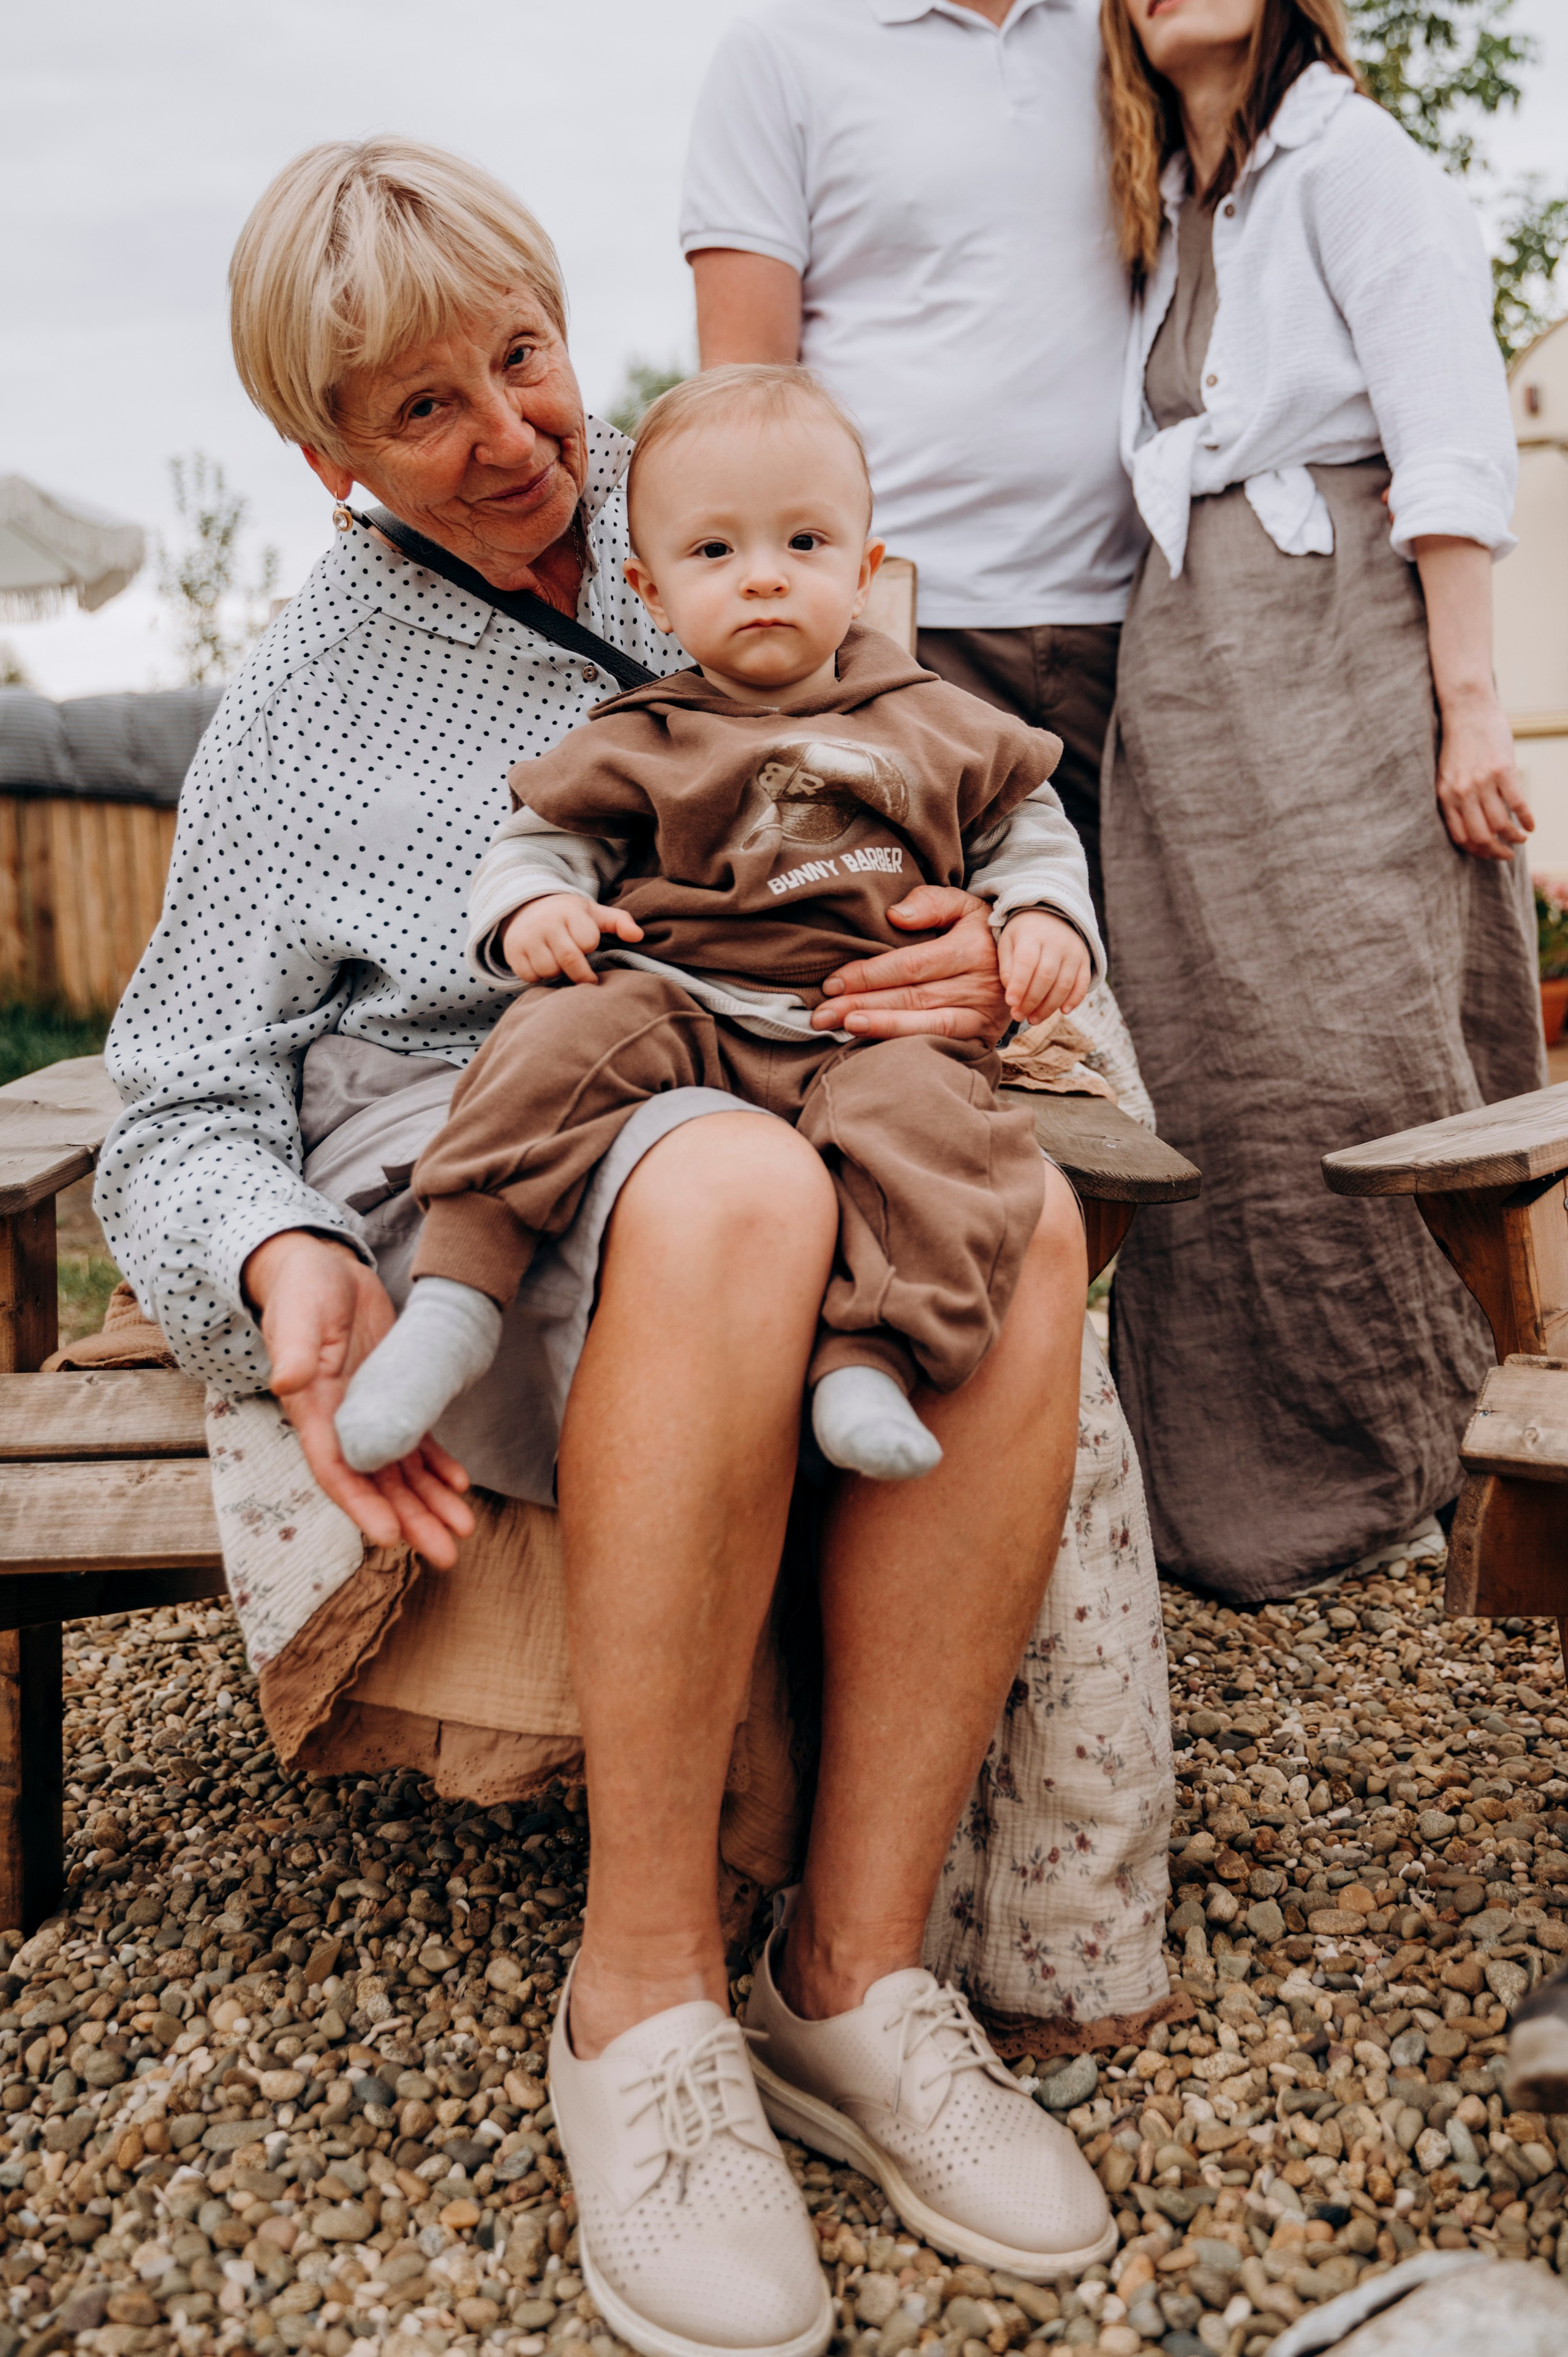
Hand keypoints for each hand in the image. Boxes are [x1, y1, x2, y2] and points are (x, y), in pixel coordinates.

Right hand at [242, 1229, 475, 1568]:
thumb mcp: (297, 1313)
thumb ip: (293, 1348)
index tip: (389, 1536)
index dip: (361, 1504)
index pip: (336, 1470)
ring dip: (430, 1503)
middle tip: (446, 1555)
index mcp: (312, 1411)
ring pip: (401, 1472)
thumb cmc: (303, 1290)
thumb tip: (285, 1381)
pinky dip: (437, 1466)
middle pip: (376, 1483)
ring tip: (463, 1531)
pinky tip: (459, 1485)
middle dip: (410, 1520)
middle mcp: (341, 1423)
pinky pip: (417, 1442)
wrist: (321, 1269)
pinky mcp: (393, 1397)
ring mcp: (369, 1413)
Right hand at [501, 893, 643, 984]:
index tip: (588, 945)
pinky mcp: (512, 952)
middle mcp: (545, 923)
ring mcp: (526, 937)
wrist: (525, 908)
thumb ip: (619, 922)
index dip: (590, 946)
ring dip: (559, 974)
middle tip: (587, 978)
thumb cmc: (569, 916)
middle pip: (569, 960)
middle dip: (581, 974)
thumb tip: (639, 936)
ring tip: (561, 963)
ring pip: (549, 970)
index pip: (587, 941)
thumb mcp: (594, 914)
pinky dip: (540, 976)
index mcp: (569, 911)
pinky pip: (531, 976)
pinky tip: (543, 965)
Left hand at [814, 885, 1008, 1041]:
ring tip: (844, 1028)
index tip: (833, 982)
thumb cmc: (980, 930)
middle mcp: (978, 983)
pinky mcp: (983, 1035)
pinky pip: (942, 1041)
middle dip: (861, 1005)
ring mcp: (982, 1013)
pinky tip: (876, 1045)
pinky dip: (908, 1044)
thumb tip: (894, 916)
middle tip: (821, 1014)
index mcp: (970, 947)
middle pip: (911, 996)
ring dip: (882, 1027)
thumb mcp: (963, 905)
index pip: (910, 965)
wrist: (1027, 961)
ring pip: (925, 1024)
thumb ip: (930, 903)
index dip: (869, 975)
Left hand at [998, 910, 1091, 1023]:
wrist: (1051, 915)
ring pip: (1064, 984)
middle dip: (1031, 1001)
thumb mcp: (1008, 943)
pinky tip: (1063, 1011)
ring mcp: (1073, 951)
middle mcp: (1056, 942)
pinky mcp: (1084, 960)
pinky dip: (1075, 999)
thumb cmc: (1023, 935)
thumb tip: (1012, 997)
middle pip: (1046, 977)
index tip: (1010, 1003)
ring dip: (1049, 1007)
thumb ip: (1006, 968)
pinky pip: (1083, 983)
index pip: (1026, 962)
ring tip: (1033, 1019)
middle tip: (1019, 1016)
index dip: (1019, 985)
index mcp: (1032, 935)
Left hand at [1435, 687, 1533, 862]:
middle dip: (1496, 852)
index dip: (1477, 851)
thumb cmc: (1459, 744)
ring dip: (1514, 837)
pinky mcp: (1503, 770)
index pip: (1460, 837)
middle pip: (1481, 836)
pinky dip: (1526, 819)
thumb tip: (1472, 825)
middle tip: (1507, 855)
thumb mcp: (1447, 775)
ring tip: (1521, 838)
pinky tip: (1531, 825)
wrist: (1467, 710)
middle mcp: (1462, 792)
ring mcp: (1482, 782)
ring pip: (1501, 824)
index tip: (1488, 853)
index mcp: (1445, 796)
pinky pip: (1518, 804)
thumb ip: (1455, 798)